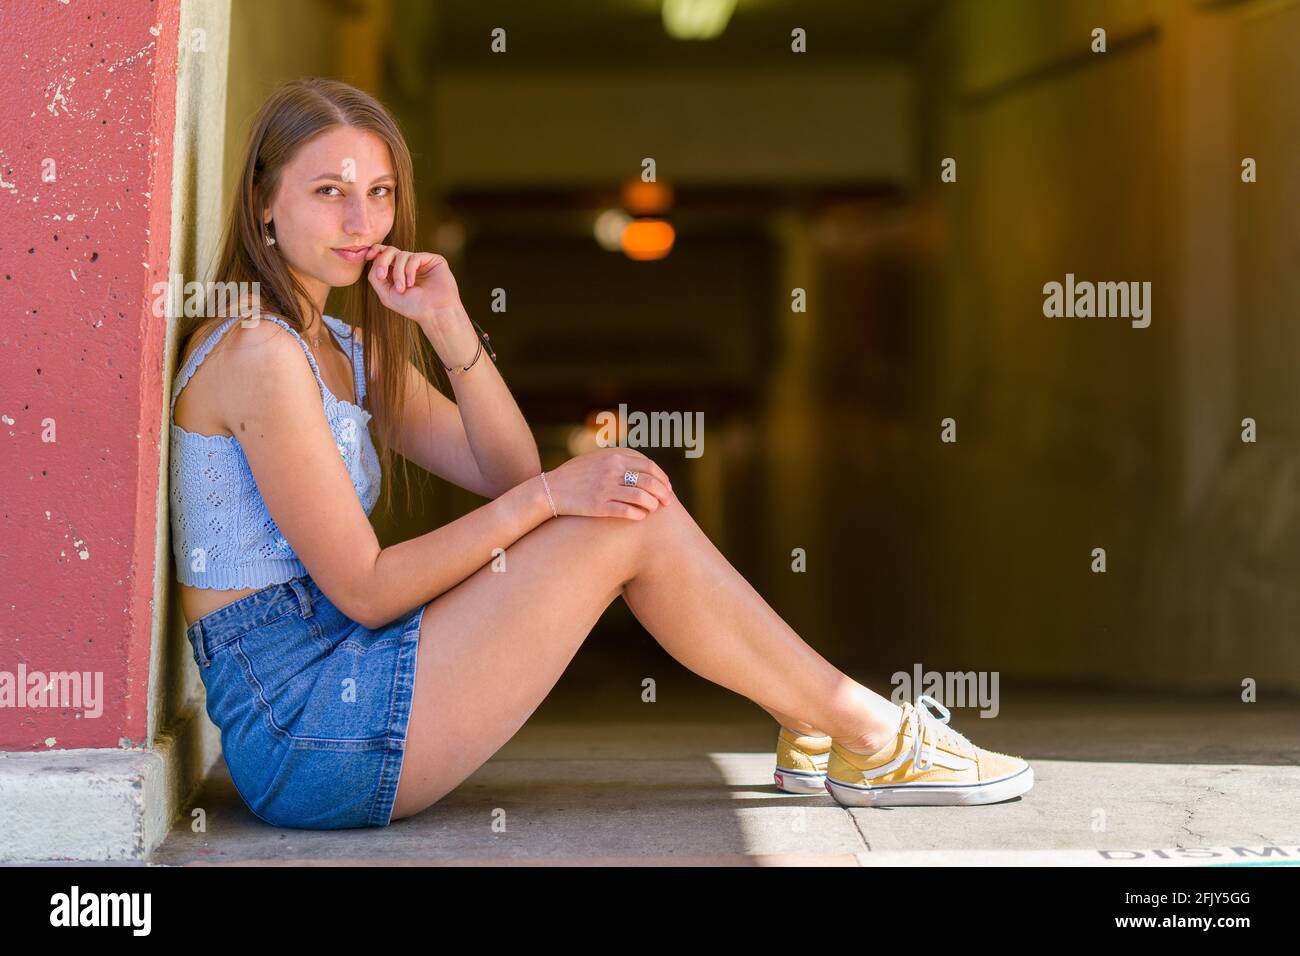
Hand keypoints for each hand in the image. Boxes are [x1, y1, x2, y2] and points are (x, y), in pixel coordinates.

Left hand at [365, 244, 460, 321]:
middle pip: (390, 250)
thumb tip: (373, 259)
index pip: (383, 254)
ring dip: (398, 272)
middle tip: (382, 276)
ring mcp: (421, 262)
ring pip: (401, 255)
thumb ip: (375, 277)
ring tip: (402, 288)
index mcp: (397, 272)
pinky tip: (411, 283)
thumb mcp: (386, 294)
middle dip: (383, 261)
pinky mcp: (432, 259)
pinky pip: (414, 257)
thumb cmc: (413, 307)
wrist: (435, 313)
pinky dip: (409, 270)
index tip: (368, 256)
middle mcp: (408, 265)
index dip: (375, 251)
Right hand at [543, 448, 674, 519]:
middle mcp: (612, 471)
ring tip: (654, 510)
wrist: (550, 490)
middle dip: (663, 493)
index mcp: (614, 458)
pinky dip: (638, 515)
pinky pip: (627, 511)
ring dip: (652, 505)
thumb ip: (617, 460)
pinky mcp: (599, 506)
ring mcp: (605, 488)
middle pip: (649, 482)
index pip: (648, 466)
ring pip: (641, 497)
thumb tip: (639, 466)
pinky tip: (640, 517)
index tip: (667, 487)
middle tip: (668, 502)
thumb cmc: (575, 476)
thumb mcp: (596, 459)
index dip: (662, 477)